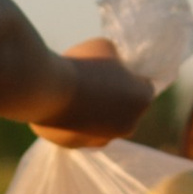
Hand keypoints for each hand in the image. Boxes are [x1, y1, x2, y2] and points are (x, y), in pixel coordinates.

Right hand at [33, 35, 156, 147]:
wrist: (48, 89)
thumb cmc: (82, 65)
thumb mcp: (105, 47)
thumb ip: (115, 60)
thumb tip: (111, 67)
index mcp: (142, 99)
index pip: (144, 87)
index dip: (130, 78)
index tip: (115, 71)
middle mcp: (128, 125)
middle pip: (125, 110)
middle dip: (114, 99)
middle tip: (94, 83)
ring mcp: (102, 139)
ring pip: (103, 125)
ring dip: (95, 114)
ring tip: (75, 96)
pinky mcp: (78, 146)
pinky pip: (80, 133)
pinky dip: (74, 123)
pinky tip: (62, 107)